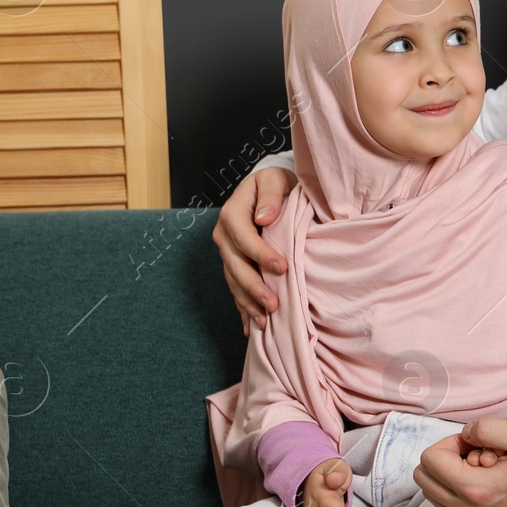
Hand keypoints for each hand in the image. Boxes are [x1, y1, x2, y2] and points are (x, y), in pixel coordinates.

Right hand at [214, 166, 297, 335]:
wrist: (267, 190)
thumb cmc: (274, 183)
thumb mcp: (274, 179)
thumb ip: (271, 195)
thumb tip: (265, 217)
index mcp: (232, 214)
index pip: (245, 238)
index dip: (262, 255)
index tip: (283, 268)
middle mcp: (224, 236)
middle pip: (235, 266)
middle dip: (254, 287)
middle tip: (273, 305)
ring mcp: (227, 253)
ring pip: (234, 282)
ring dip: (248, 303)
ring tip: (265, 322)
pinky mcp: (234, 264)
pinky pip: (236, 289)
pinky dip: (244, 308)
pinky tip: (251, 327)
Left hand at [413, 418, 506, 506]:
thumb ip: (485, 428)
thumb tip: (464, 436)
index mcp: (476, 488)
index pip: (430, 459)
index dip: (451, 442)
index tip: (477, 443)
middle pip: (425, 478)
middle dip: (446, 458)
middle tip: (478, 452)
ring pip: (433, 492)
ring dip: (451, 474)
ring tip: (484, 466)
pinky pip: (448, 505)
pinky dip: (458, 488)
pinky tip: (486, 479)